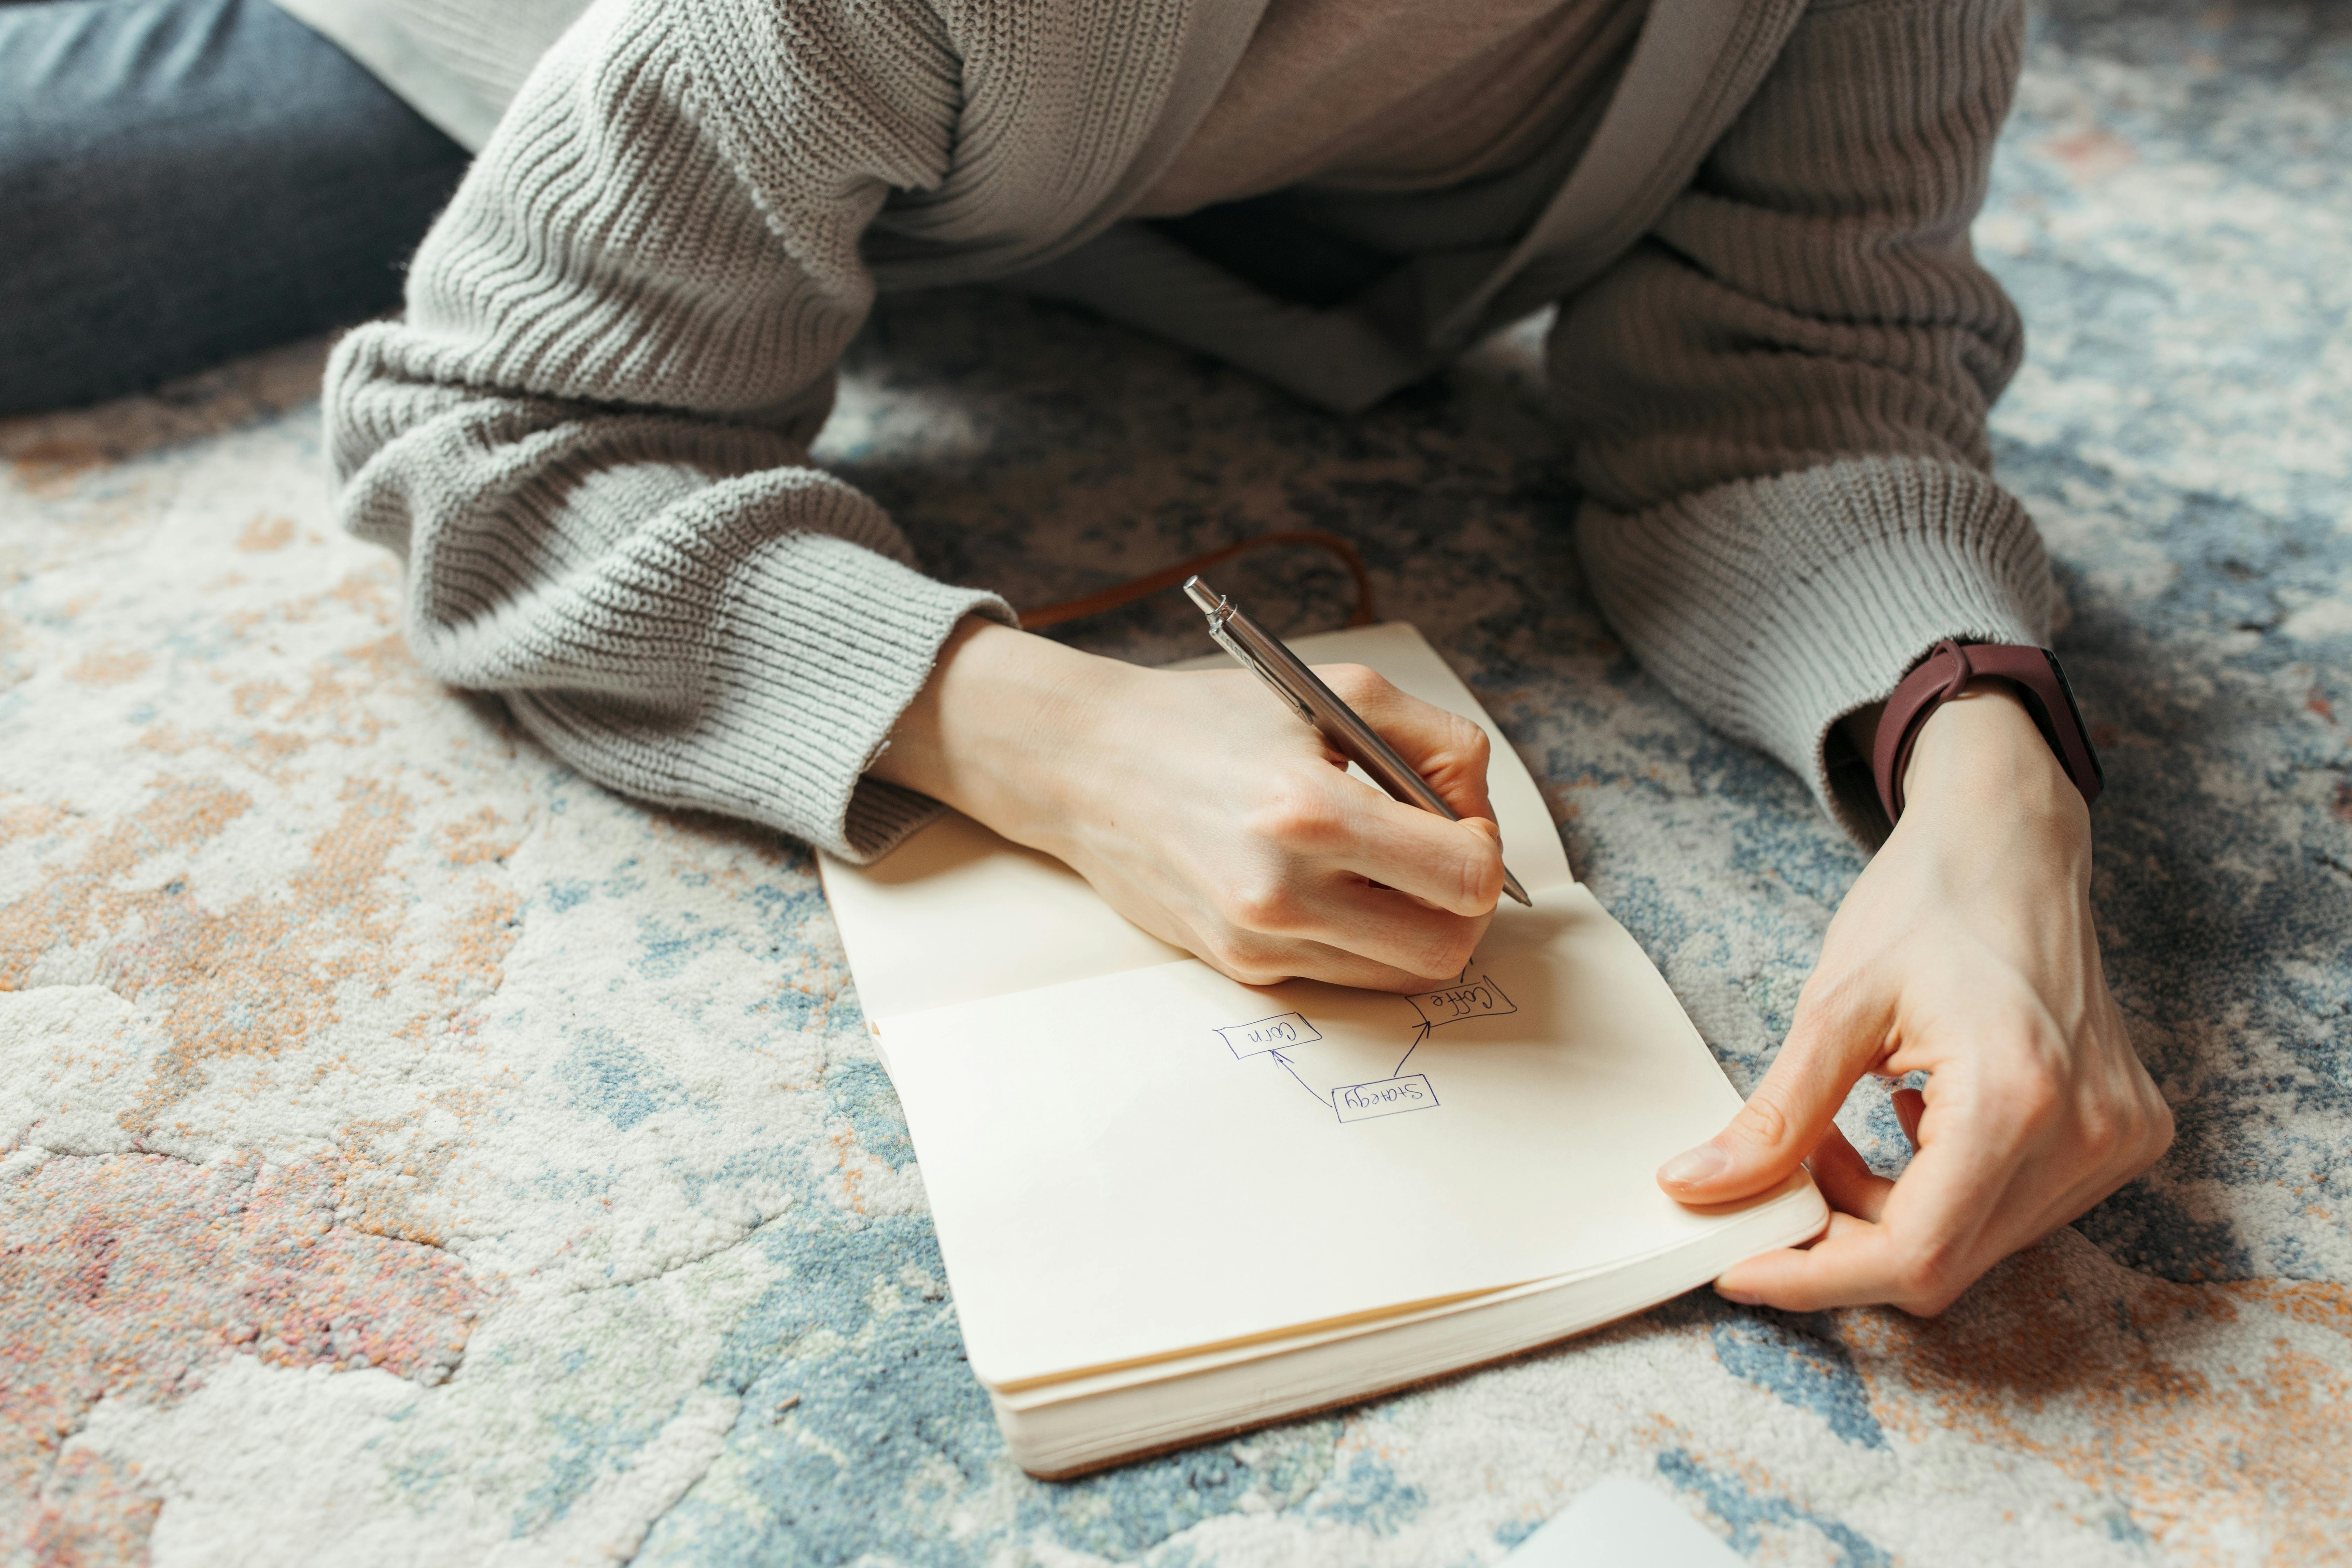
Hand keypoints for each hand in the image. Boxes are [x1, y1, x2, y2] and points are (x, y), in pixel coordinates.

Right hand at [870, 619, 1506, 989]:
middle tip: (1436, 855)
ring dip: (1416, 927)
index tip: (1457, 821)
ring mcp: (1260, 942)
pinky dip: (1360, 937)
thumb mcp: (1337, 693)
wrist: (1090, 766)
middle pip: (1448, 949)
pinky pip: (1344, 975)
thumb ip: (1439, 744)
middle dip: (1465, 905)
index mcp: (1311, 812)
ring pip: (1402, 975)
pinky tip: (1328, 882)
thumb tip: (1480, 816)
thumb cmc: (1211, 720)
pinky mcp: (1241, 968)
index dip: (1484, 849)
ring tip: (1383, 867)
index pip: (1467, 879)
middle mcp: (1283, 892)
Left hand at [1656, 681, 2172, 1313]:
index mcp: (2019, 1099)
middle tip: (1786, 1174)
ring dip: (1890, 1213)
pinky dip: (1938, 1192)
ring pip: (1974, 1246)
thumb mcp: (1834, 1008)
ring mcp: (2117, 1142)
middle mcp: (2086, 1137)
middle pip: (1942, 1264)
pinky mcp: (2123, 1139)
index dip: (1816, 1277)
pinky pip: (2011, 1211)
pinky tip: (1908, 1119)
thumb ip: (1773, 1115)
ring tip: (1845, 1131)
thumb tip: (1695, 1189)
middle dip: (1845, 1240)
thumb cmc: (1928, 906)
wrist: (2013, 847)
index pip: (1913, 1255)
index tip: (1739, 1270)